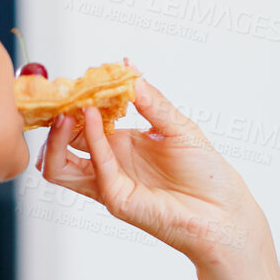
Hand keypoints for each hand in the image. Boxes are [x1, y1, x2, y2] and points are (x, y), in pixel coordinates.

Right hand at [37, 78, 272, 266]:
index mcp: (121, 144)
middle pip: (62, 143)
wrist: (224, 212)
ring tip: (66, 111)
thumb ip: (150, 100)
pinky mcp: (117, 199)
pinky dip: (91, 141)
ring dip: (56, 138)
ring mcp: (109, 182)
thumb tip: (129, 68)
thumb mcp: (178, 126)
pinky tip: (94, 117)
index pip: (82, 121)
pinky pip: (95, 169)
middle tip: (58, 96)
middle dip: (55, 119)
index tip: (77, 79)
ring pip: (59, 165)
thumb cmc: (206, 174)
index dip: (75, 101)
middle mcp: (110, 163)